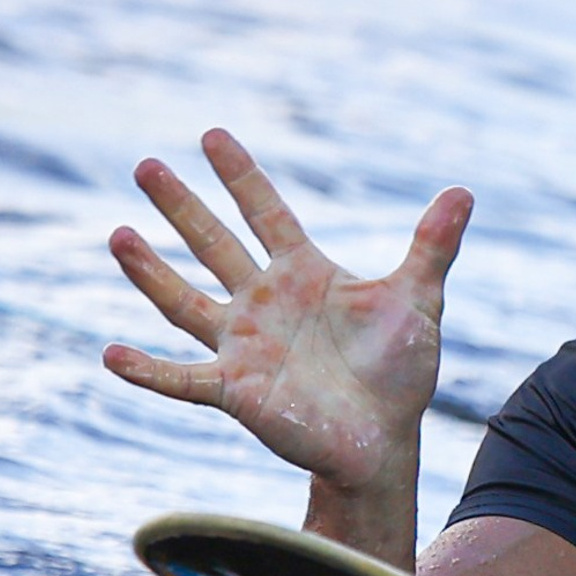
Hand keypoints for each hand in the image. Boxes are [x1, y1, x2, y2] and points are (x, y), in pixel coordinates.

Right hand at [104, 129, 471, 493]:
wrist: (385, 439)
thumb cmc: (399, 370)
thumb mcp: (418, 300)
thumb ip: (433, 246)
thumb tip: (464, 191)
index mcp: (303, 273)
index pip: (265, 212)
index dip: (241, 176)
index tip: (211, 136)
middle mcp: (263, 302)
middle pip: (213, 245)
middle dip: (182, 207)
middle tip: (146, 165)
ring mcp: (242, 345)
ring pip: (184, 302)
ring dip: (151, 272)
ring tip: (118, 236)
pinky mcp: (234, 390)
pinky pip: (181, 379)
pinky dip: (147, 371)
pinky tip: (111, 355)